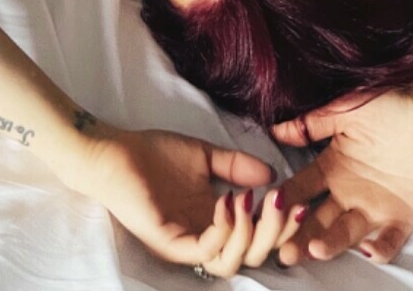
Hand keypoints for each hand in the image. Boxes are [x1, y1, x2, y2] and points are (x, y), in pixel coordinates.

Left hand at [77, 125, 307, 272]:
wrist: (114, 151)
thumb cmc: (153, 154)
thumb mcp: (205, 156)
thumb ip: (236, 166)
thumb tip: (273, 174)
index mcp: (215, 221)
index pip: (256, 237)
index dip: (281, 225)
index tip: (298, 197)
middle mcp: (203, 238)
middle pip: (251, 257)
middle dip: (276, 233)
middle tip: (287, 201)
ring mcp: (185, 243)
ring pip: (230, 262)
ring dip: (249, 233)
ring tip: (251, 199)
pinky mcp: (167, 242)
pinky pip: (203, 250)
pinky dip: (222, 230)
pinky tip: (228, 201)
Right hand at [270, 84, 412, 264]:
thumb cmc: (390, 104)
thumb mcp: (346, 109)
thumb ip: (312, 122)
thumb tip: (274, 130)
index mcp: (332, 168)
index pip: (301, 189)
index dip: (284, 199)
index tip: (265, 208)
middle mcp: (348, 192)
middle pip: (317, 219)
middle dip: (298, 235)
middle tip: (281, 248)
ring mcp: (374, 207)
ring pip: (346, 233)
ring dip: (330, 244)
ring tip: (315, 249)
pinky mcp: (402, 216)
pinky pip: (390, 239)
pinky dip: (381, 248)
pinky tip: (369, 250)